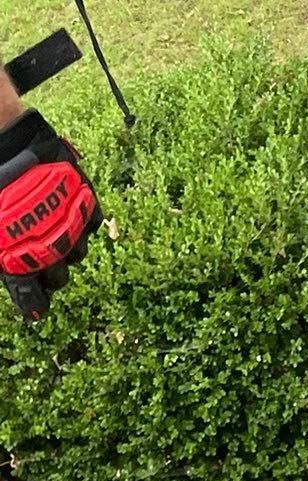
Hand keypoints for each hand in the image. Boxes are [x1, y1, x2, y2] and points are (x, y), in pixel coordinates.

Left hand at [0, 109, 99, 320]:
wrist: (4, 141)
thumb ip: (0, 253)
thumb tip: (5, 271)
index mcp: (21, 261)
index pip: (33, 299)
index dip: (34, 304)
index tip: (35, 306)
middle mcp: (50, 251)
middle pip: (59, 280)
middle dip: (51, 272)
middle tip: (41, 257)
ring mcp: (70, 228)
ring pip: (79, 255)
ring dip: (68, 247)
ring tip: (55, 229)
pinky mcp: (86, 204)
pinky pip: (93, 224)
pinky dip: (83, 220)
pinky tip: (68, 211)